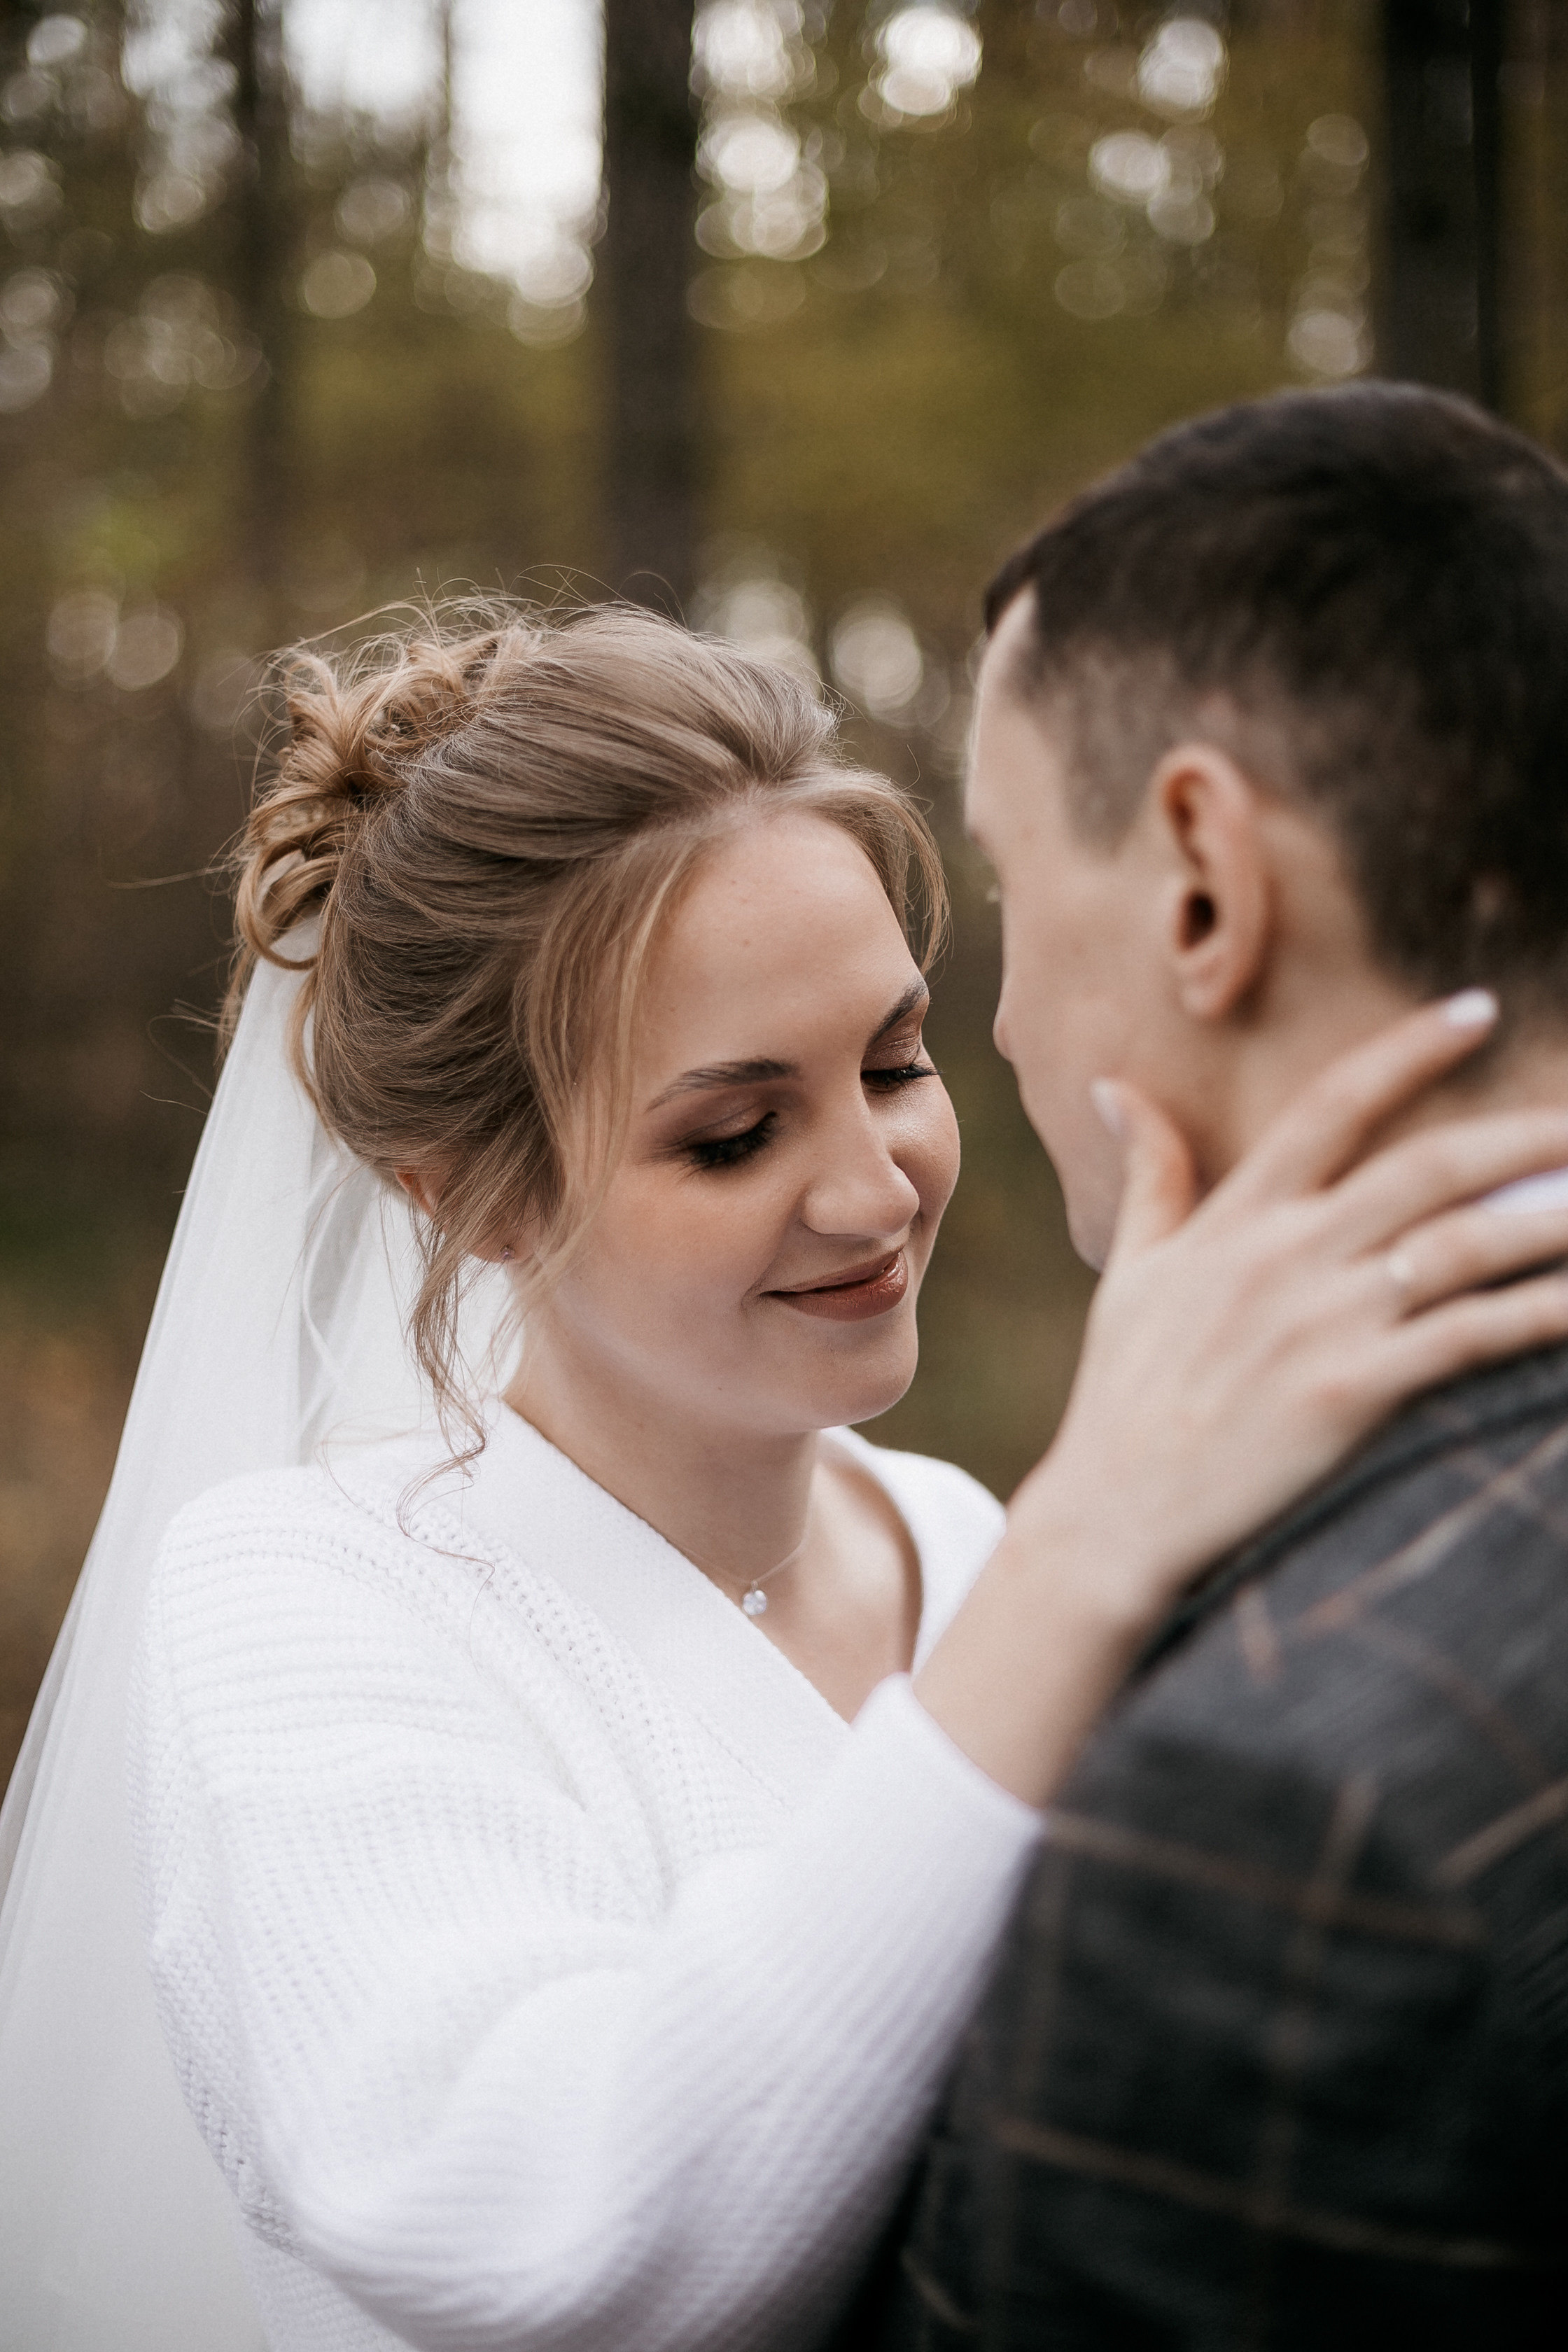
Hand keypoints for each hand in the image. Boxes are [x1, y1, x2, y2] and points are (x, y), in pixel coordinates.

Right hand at [1026, 990, 1567, 1621]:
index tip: (1479, 1010)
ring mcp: (1322, 1323)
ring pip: (1466, 1244)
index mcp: (1236, 1218)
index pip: (1335, 1104)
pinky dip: (1540, 1312)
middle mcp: (1286, 1255)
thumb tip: (1114, 1087)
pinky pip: (1469, 1337)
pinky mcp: (1351, 1393)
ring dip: (1552, 1217)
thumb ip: (1149, 1173)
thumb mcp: (1128, 1271)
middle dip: (1525, 1136)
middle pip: (1429, 1167)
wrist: (1113, 1514)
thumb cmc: (1124, 1393)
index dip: (1412, 1050)